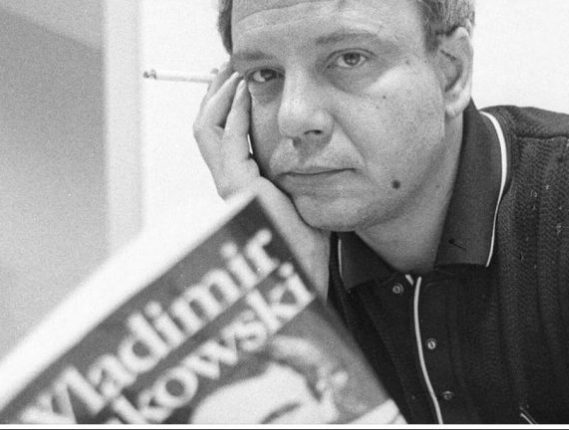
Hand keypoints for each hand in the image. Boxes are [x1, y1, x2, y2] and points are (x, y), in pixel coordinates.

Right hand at [193, 64, 329, 296]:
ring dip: (219, 96)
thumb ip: (292, 174)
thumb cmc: (307, 239)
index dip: (224, 106)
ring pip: (207, 130)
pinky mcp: (237, 188)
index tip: (239, 81)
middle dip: (214, 94)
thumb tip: (307, 150)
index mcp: (239, 185)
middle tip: (229, 68)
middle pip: (205, 127)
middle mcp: (227, 184)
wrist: (304, 270)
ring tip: (233, 73)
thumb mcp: (299, 197)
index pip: (219, 136)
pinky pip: (227, 141)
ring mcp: (228, 187)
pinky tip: (243, 94)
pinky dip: (232, 114)